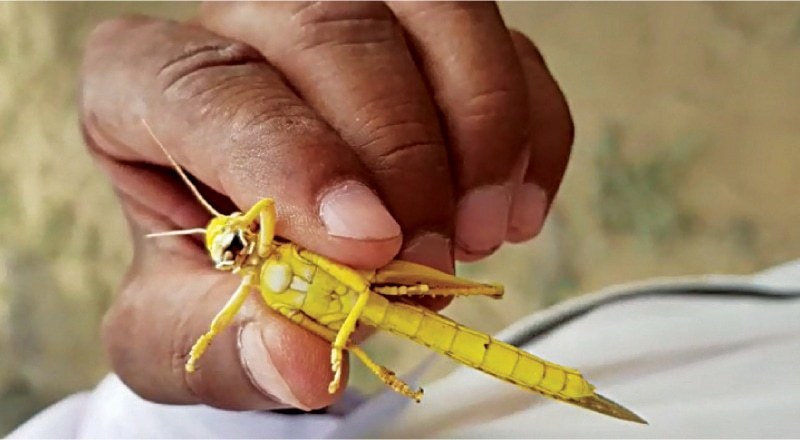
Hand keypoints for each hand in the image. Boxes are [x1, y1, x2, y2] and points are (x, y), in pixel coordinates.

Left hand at [81, 2, 571, 411]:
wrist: (272, 255)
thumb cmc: (215, 276)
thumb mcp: (188, 331)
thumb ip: (234, 348)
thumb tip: (303, 359)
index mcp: (145, 89)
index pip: (202, 85)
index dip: (287, 157)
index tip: (365, 243)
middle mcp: (250, 24)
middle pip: (335, 33)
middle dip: (402, 158)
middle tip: (426, 263)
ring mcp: (353, 15)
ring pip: (440, 14)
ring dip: (482, 131)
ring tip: (479, 234)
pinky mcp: (435, 37)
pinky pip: (511, 51)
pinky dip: (533, 132)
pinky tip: (513, 209)